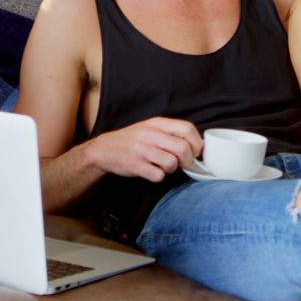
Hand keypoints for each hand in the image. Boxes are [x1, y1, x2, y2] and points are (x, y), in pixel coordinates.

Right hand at [86, 117, 202, 182]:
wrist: (104, 149)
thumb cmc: (132, 140)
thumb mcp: (151, 128)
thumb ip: (171, 133)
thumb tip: (196, 144)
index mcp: (157, 123)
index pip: (187, 129)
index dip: (196, 143)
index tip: (195, 151)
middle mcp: (150, 134)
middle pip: (183, 148)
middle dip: (188, 160)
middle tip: (183, 163)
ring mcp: (142, 150)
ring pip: (172, 163)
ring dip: (173, 169)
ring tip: (165, 167)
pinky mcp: (135, 165)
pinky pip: (158, 175)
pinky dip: (159, 177)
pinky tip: (153, 171)